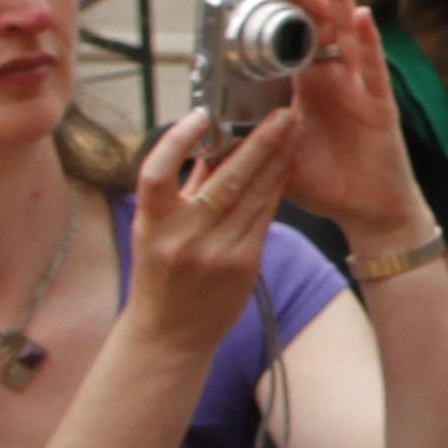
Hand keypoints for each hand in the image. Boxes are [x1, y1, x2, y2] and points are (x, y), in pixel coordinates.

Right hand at [120, 97, 302, 369]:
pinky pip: (265, 216)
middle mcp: (184, 238)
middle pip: (227, 180)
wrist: (170, 335)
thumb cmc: (160, 276)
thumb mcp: (155, 232)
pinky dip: (276, 188)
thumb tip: (207, 145)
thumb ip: (182, 190)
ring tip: (294, 130)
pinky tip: (288, 167)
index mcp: (152, 225)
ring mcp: (217, 252)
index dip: (176, 142)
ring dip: (278, 159)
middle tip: (282, 112)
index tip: (199, 114)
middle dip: (259, 142)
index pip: (156, 175)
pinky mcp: (245, 264)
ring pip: (255, 195)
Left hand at [264, 0, 440, 266]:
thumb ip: (250, 135)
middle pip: (319, 26)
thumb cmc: (323, 182)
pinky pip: (374, 66)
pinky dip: (369, 40)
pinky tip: (361, 16)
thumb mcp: (274, 154)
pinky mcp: (379, 104)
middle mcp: (334, 80)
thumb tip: (209, 123)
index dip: (281, 12)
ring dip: (337, 0)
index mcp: (308, 88)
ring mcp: (359, 87)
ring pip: (348, 34)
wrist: (364, 209)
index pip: (293, 39)